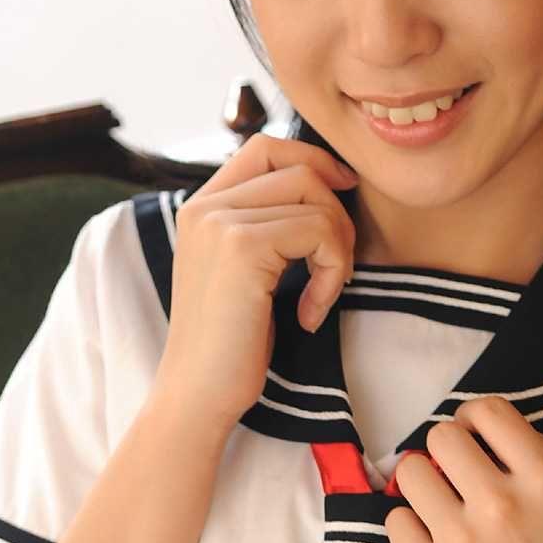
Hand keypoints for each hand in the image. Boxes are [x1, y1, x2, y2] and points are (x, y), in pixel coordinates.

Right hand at [151, 133, 358, 433]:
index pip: (266, 147)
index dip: (315, 161)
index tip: (344, 193)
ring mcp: (220, 222)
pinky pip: (318, 233)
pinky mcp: (242, 247)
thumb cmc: (231, 344)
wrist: (198, 394)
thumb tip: (330, 184)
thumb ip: (266, 225)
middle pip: (300, 169)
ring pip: (315, 199)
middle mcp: (205, 205)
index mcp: (202, 206)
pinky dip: (331, 274)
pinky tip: (310, 314)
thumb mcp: (246, 271)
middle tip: (336, 269)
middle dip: (337, 215)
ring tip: (322, 293)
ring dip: (338, 249)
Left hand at [384, 395, 542, 542]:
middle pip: (440, 436)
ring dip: (429, 483)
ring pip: (411, 472)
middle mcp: (497, 505)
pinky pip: (395, 521)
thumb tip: (498, 435)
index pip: (485, 410)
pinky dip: (413, 526)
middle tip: (463, 476)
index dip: (478, 420)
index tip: (479, 439)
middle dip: (452, 450)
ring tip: (447, 506)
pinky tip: (438, 541)